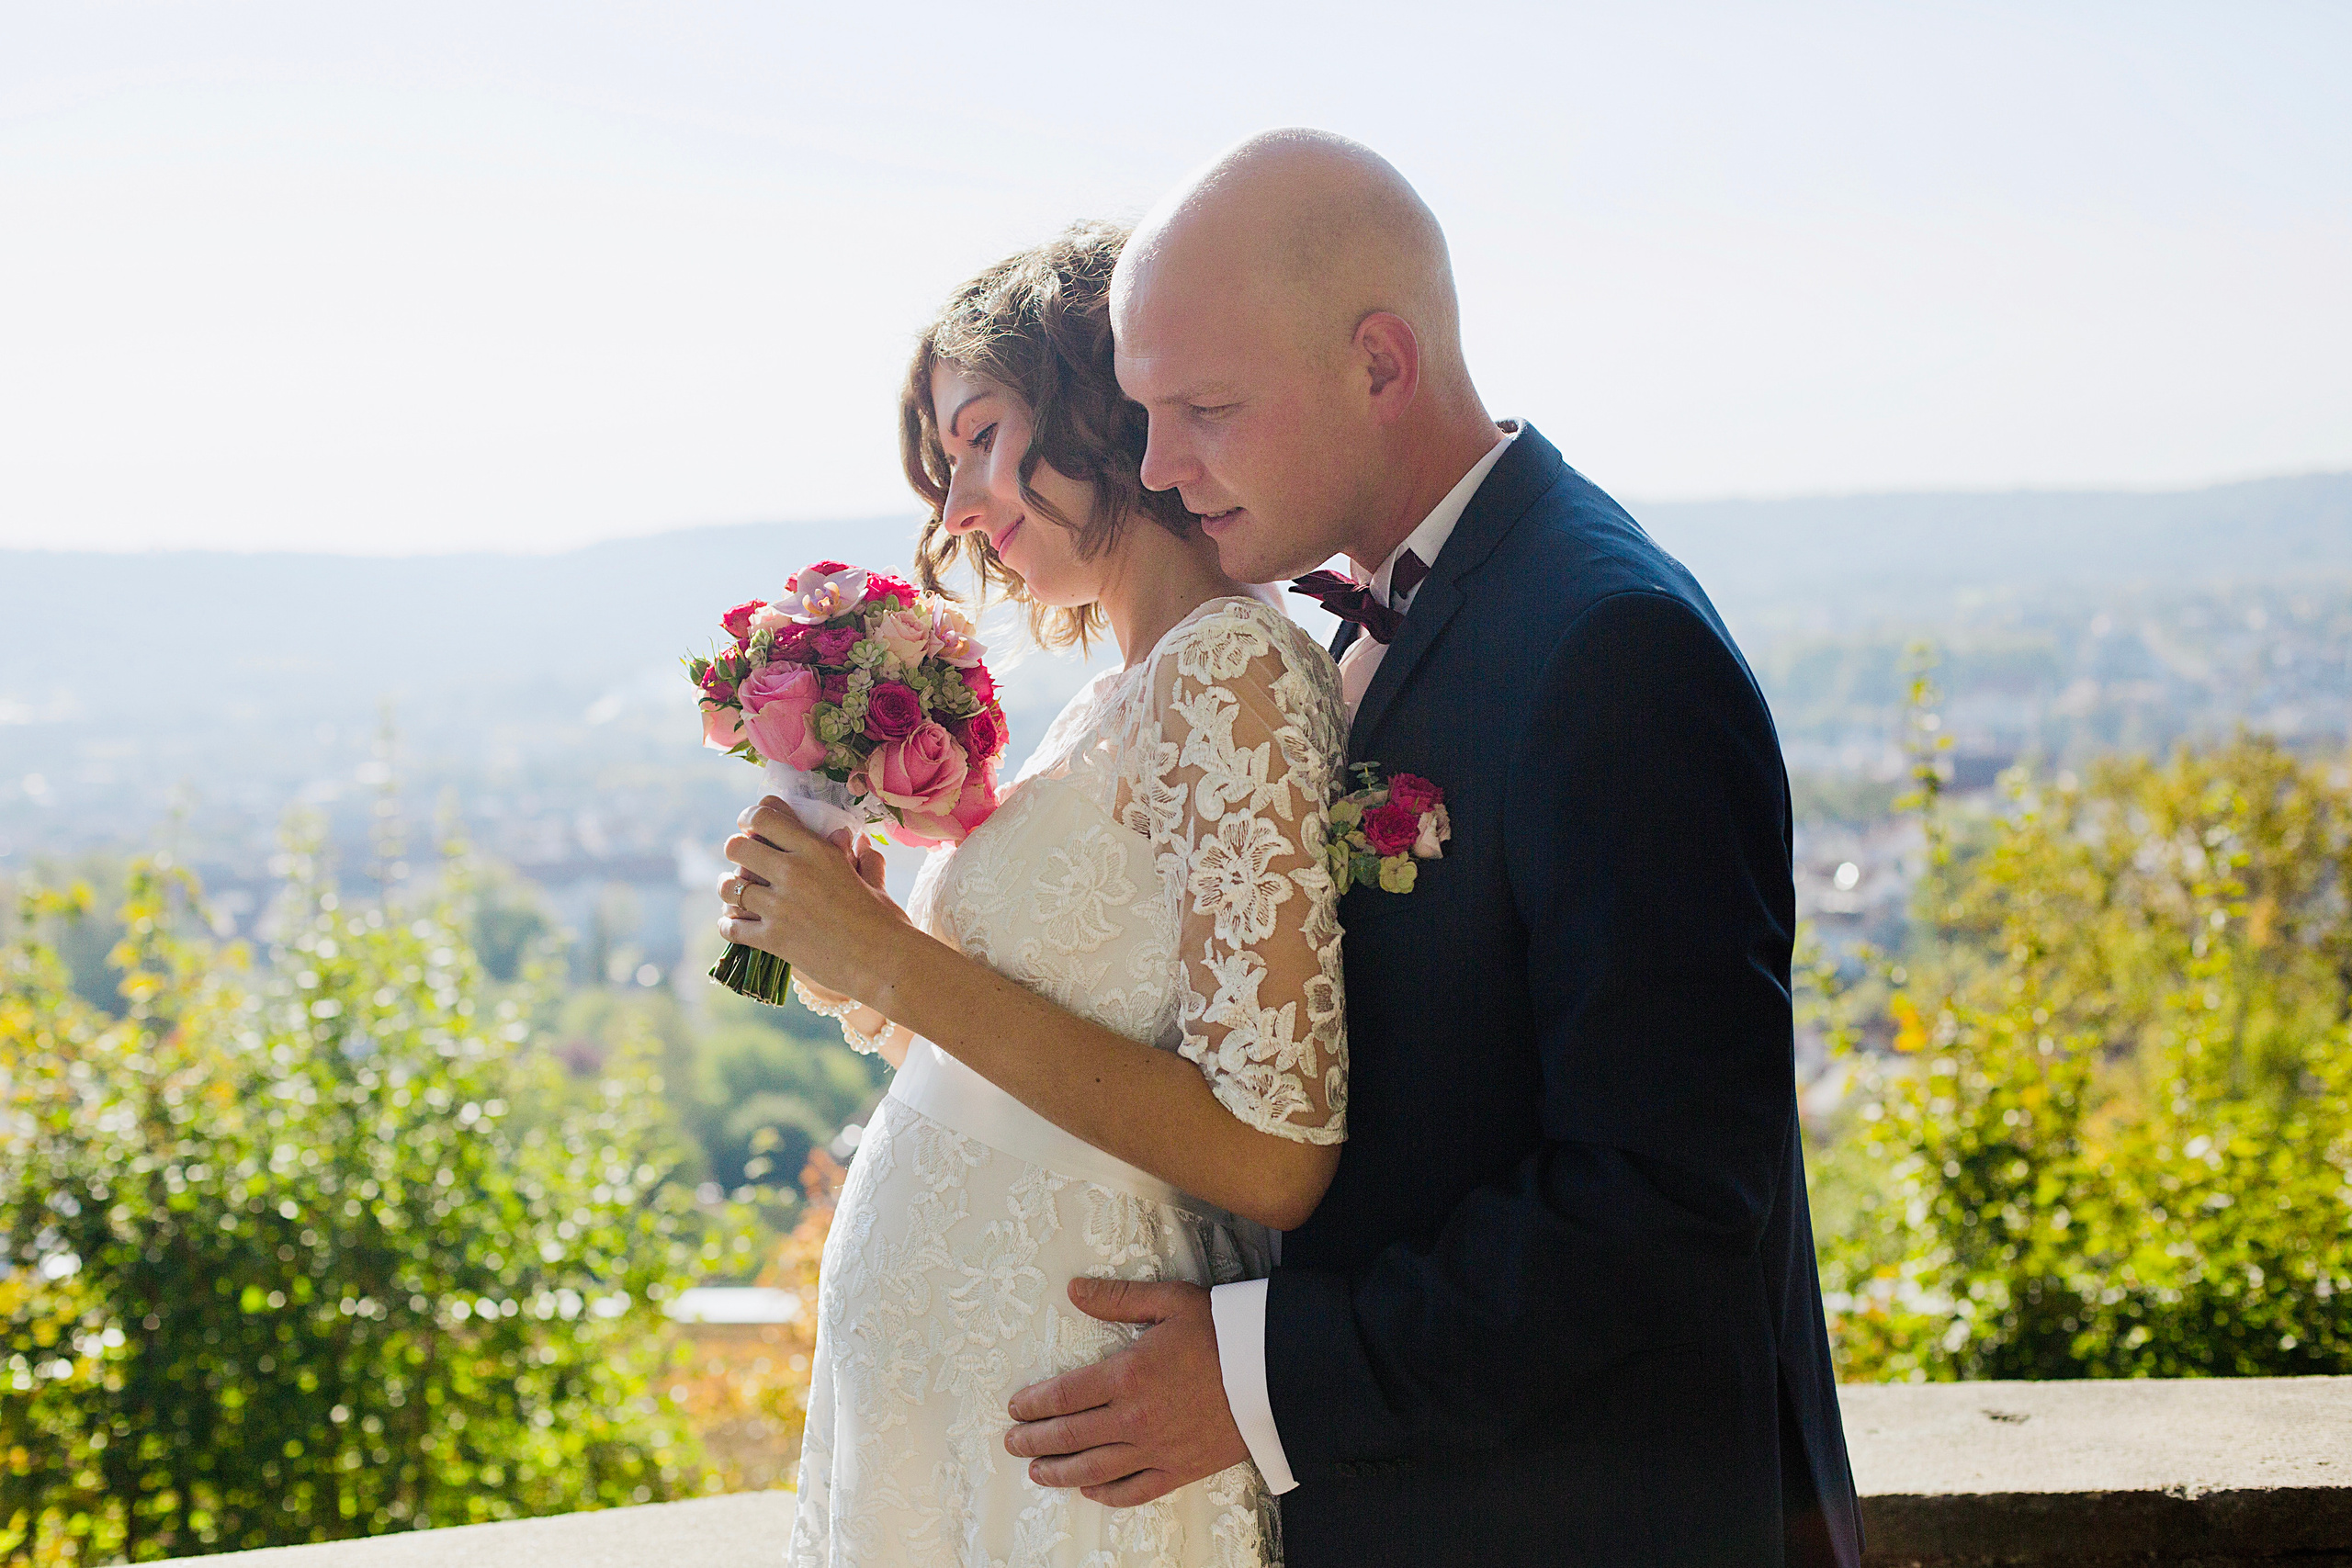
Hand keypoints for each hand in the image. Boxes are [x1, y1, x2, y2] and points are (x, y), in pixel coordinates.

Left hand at [720, 800, 912, 998]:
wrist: (885, 962)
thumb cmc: (886, 921)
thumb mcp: (873, 881)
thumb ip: (863, 858)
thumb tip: (859, 842)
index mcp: (817, 851)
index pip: (765, 817)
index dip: (750, 816)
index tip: (748, 823)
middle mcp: (793, 871)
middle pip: (737, 846)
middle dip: (737, 851)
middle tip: (743, 860)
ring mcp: (779, 906)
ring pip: (729, 887)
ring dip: (729, 889)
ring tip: (735, 893)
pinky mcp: (772, 938)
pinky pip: (732, 926)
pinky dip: (730, 925)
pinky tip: (736, 925)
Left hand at [1003, 1278, 1247, 1505]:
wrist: (1276, 1371)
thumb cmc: (1224, 1331)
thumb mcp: (1169, 1301)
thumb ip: (1117, 1298)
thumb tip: (1073, 1290)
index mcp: (1126, 1374)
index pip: (1063, 1396)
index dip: (1033, 1404)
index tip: (1016, 1407)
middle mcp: (1134, 1418)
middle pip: (1069, 1436)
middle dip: (1033, 1441)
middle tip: (1011, 1442)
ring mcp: (1156, 1448)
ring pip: (1094, 1470)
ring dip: (1059, 1472)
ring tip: (1037, 1471)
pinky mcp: (1180, 1469)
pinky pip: (1135, 1491)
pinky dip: (1107, 1495)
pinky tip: (1091, 1491)